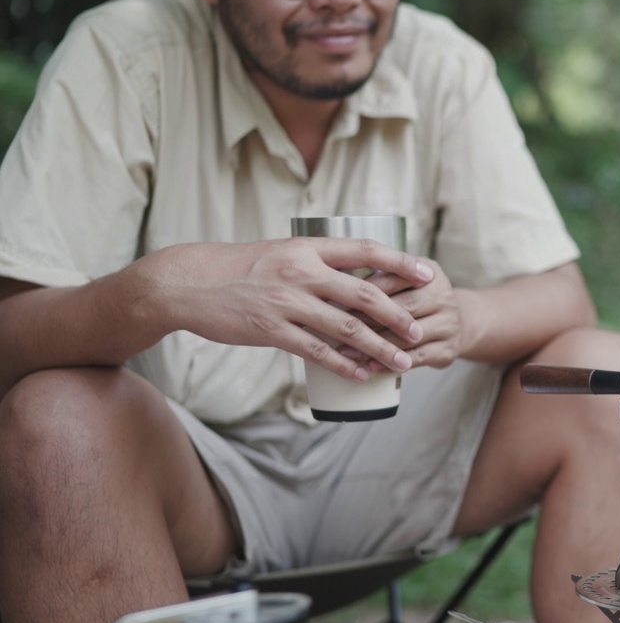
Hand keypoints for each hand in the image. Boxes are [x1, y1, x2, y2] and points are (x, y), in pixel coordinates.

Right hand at [152, 238, 431, 380]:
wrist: (186, 283)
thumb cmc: (237, 268)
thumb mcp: (280, 252)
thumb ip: (315, 262)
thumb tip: (354, 274)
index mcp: (308, 247)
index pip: (366, 250)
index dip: (401, 263)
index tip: (429, 274)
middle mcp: (302, 272)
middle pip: (365, 294)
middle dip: (399, 315)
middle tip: (419, 331)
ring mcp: (287, 303)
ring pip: (348, 328)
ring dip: (380, 348)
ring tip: (402, 362)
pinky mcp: (271, 330)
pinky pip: (318, 351)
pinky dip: (344, 365)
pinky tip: (362, 375)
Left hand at [339, 257, 462, 373]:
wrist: (454, 323)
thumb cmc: (416, 300)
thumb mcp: (404, 281)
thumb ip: (379, 278)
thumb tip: (336, 286)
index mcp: (430, 273)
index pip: (395, 278)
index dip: (366, 290)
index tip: (339, 299)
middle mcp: (444, 296)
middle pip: (404, 307)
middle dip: (369, 319)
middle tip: (339, 327)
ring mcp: (449, 324)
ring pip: (409, 335)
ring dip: (377, 345)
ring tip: (347, 352)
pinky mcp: (448, 349)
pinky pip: (417, 357)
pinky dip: (392, 363)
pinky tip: (372, 366)